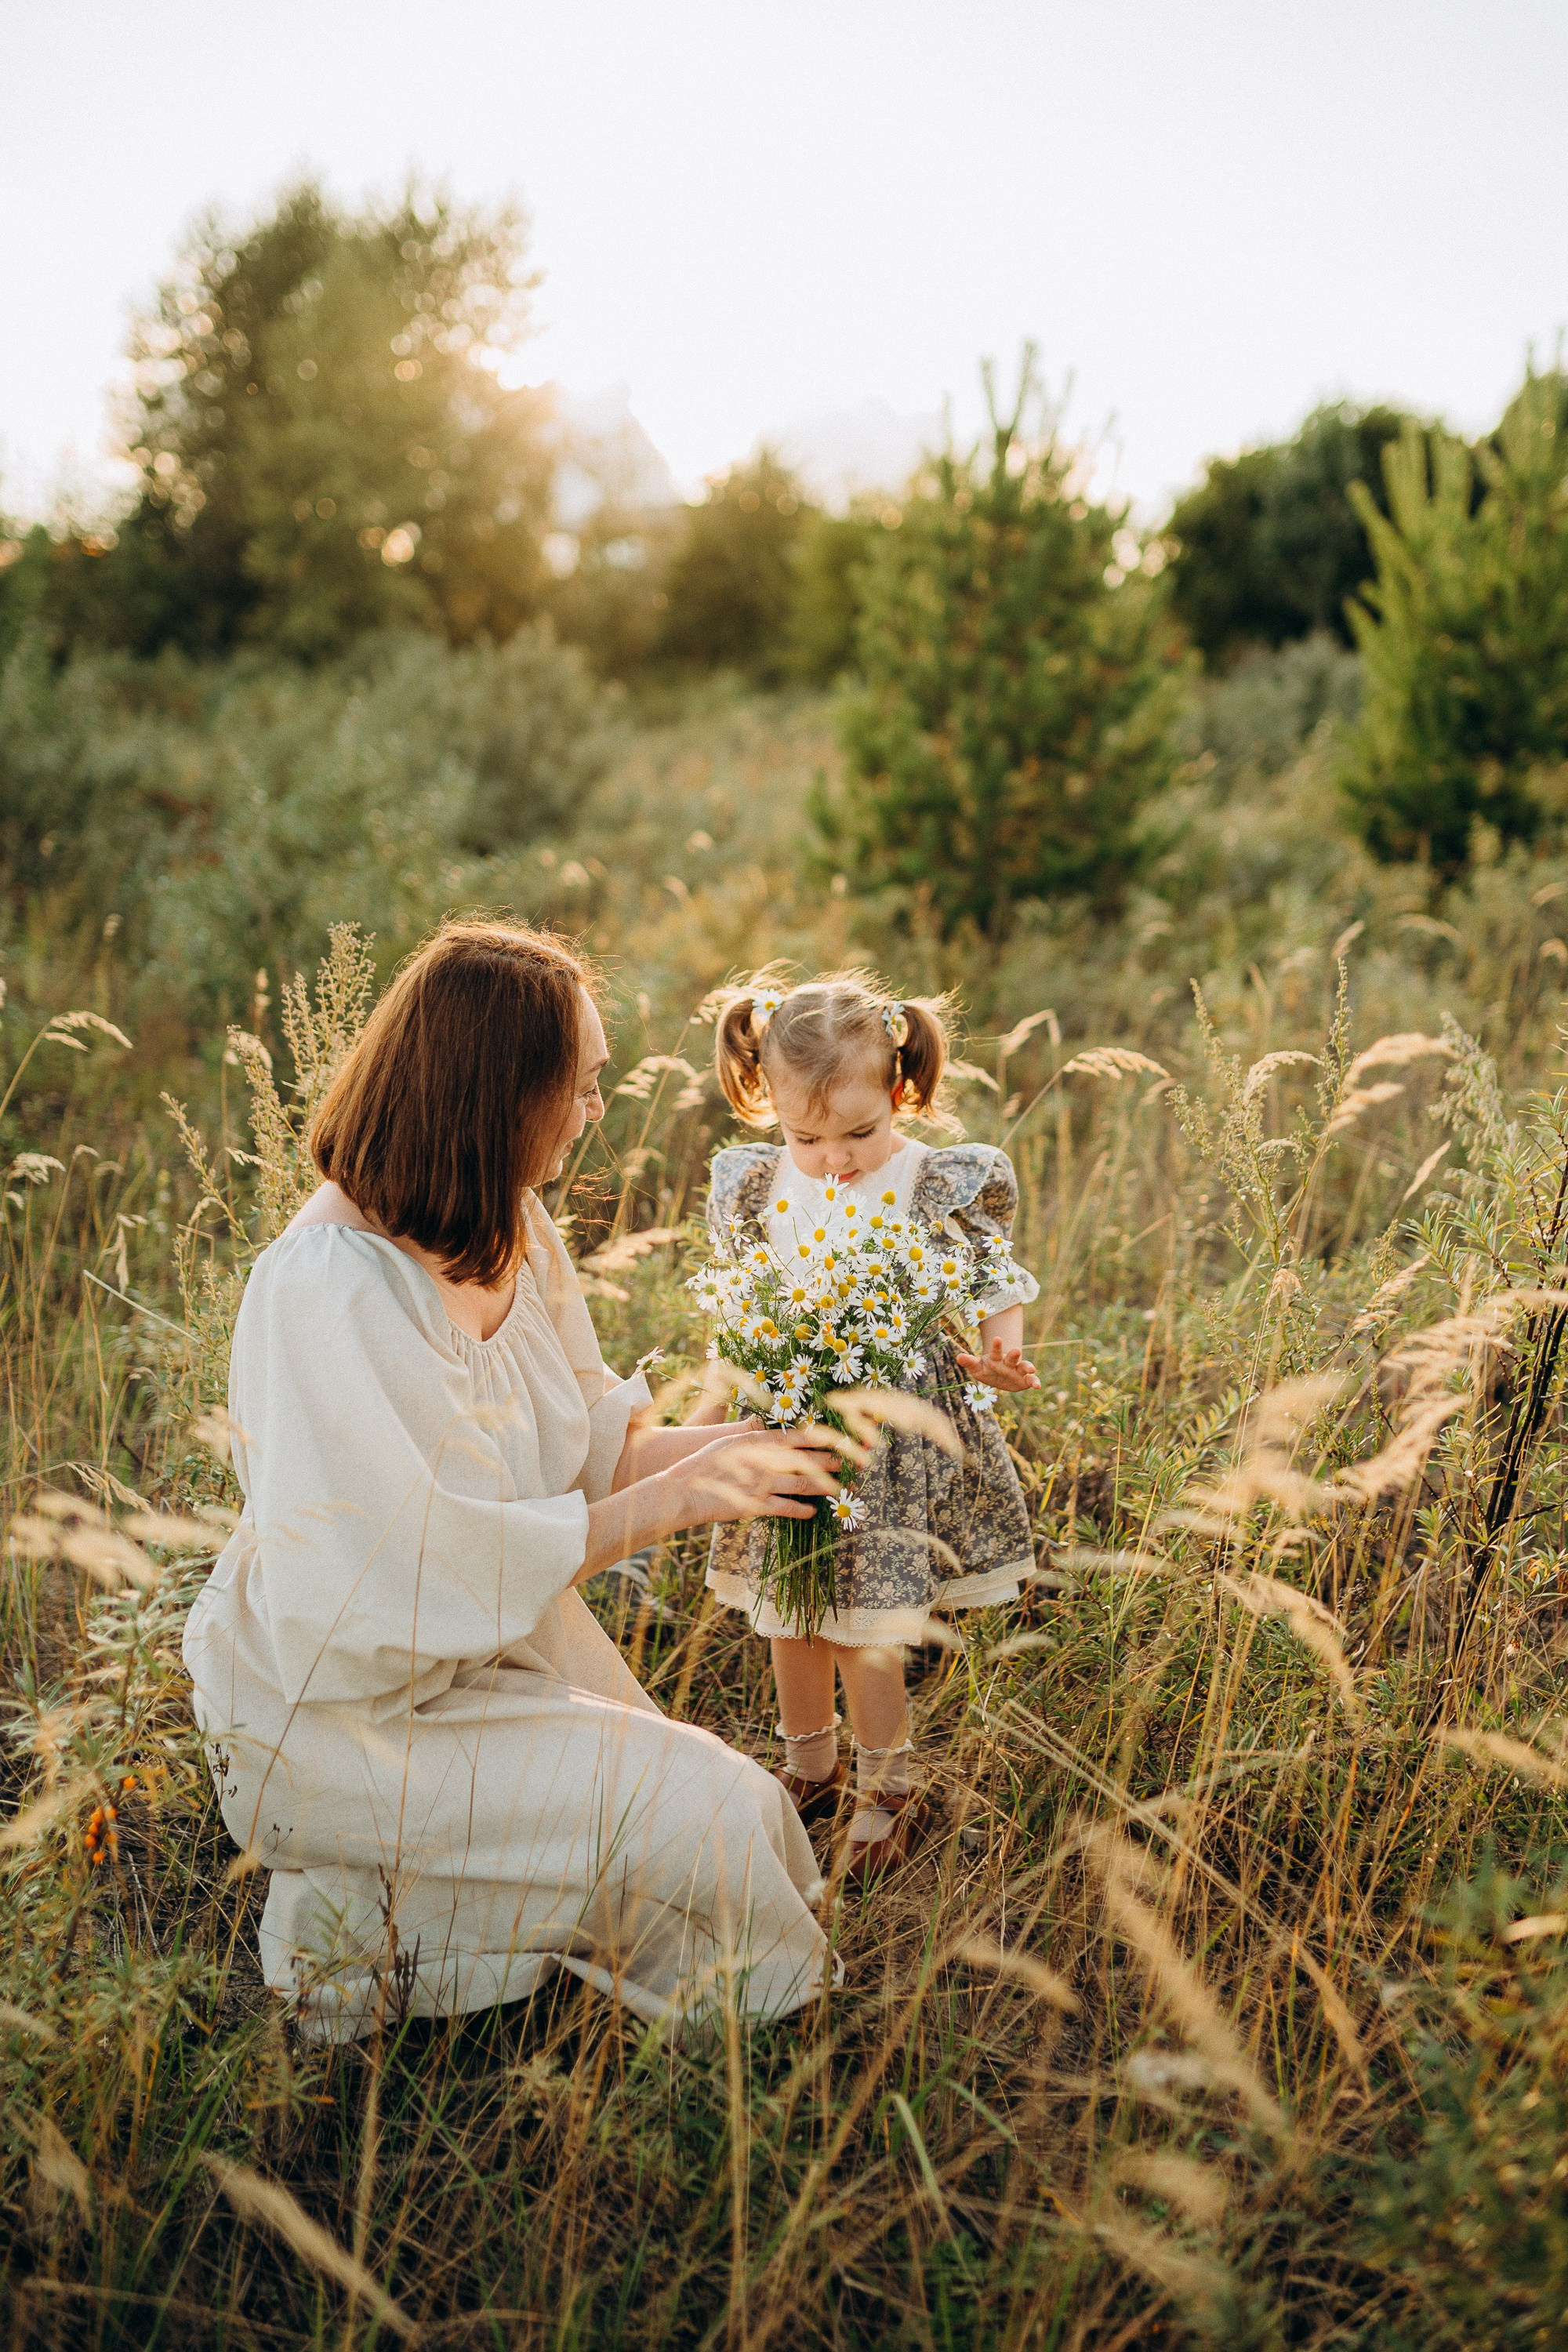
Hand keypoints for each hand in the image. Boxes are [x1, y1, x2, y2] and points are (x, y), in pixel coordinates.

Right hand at [675, 1426, 839, 1527]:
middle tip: (847, 1462)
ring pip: (802, 1483)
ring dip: (824, 1485)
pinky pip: (786, 1508)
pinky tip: (812, 1512)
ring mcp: (761, 1484)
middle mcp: (764, 1461)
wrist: (684, 1490)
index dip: (819, 1437)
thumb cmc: (703, 1463)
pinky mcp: (756, 1505)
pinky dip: (801, 1510)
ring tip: (839, 1487)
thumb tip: (766, 1424)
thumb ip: (750, 1434)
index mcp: (756, 1442)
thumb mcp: (726, 1441)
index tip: (837, 1437)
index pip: (795, 1436)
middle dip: (829, 1461)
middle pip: (806, 1459)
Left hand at [954, 1339, 1039, 1393]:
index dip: (996, 1345)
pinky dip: (1035, 1382)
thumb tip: (958, 1356)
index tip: (997, 1338)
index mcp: (996, 1358)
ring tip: (1032, 1369)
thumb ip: (969, 1362)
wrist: (999, 1377)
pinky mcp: (1024, 1380)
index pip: (996, 1351)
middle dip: (1014, 1354)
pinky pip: (1031, 1380)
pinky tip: (1038, 1386)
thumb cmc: (987, 1369)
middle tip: (1017, 1349)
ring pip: (1024, 1366)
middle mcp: (1009, 1362)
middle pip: (1012, 1357)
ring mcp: (1018, 1370)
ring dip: (1028, 1367)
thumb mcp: (977, 1367)